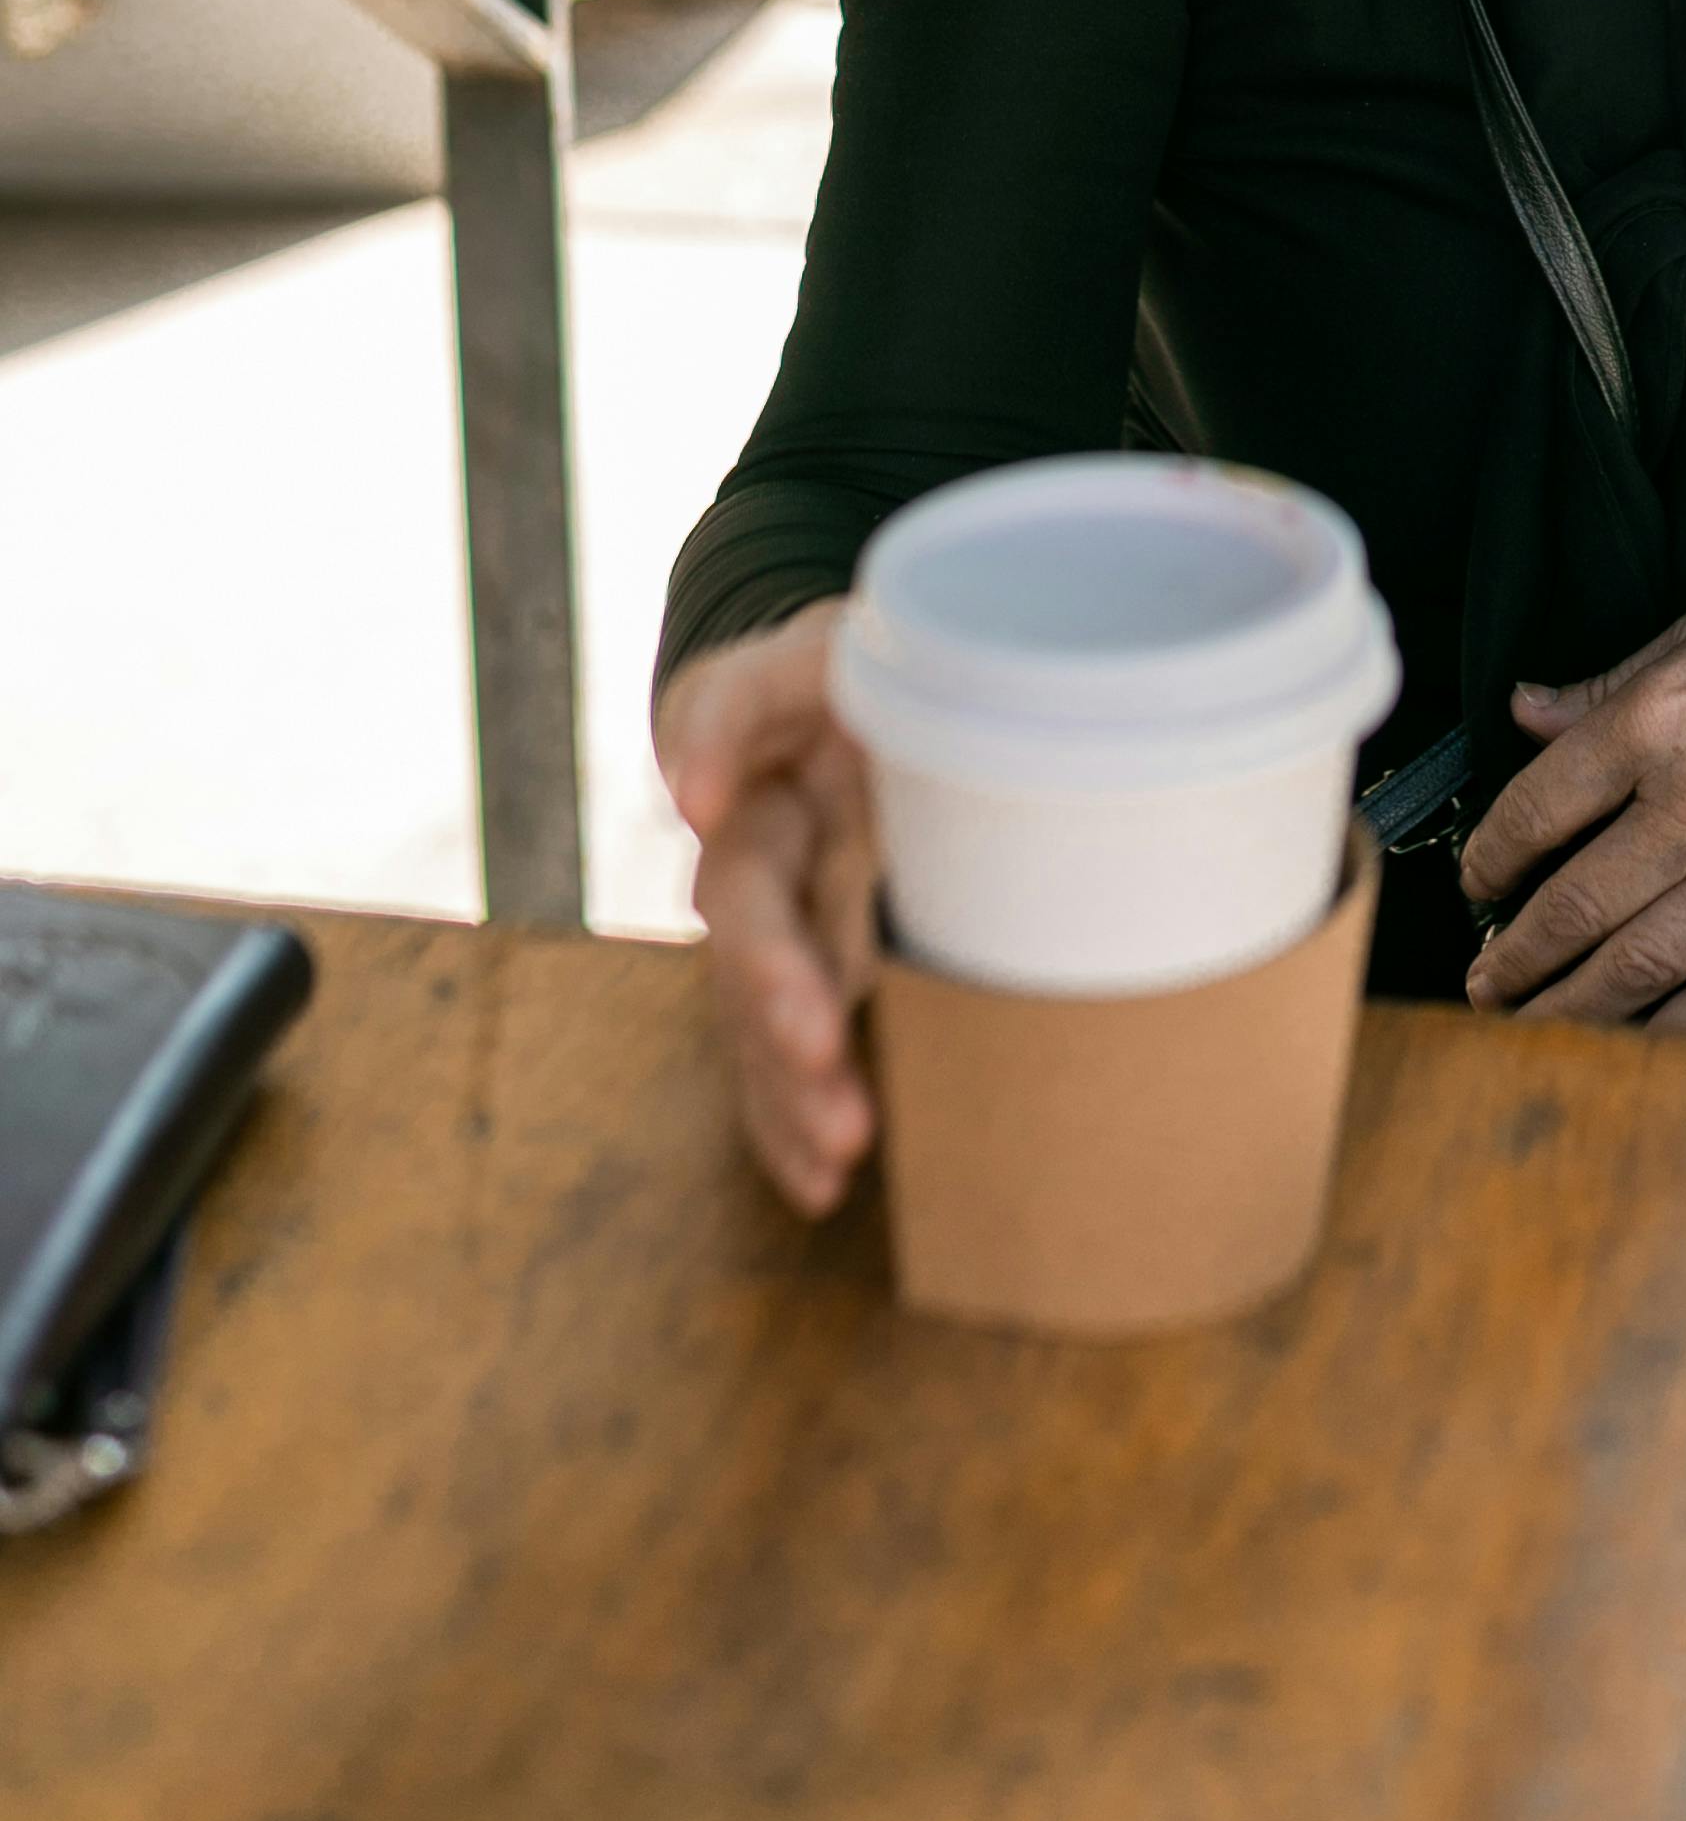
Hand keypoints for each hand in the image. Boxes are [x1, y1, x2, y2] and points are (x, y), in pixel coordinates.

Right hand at [654, 604, 878, 1215]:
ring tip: (839, 1142)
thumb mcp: (839, 636)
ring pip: (759, 996)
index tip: (701, 794)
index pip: (724, 719)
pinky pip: (783, 1051)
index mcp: (762, 714)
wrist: (858, 714)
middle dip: (774, 975)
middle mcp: (753, 825)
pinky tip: (819, 1184)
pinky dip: (793, 1121)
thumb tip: (692, 791)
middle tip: (814, 1033)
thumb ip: (769, 688)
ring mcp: (774, 908)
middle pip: (743, 902)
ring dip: (791, 1075)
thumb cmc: (855, 669)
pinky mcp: (802, 971)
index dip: (710, 748)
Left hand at [1456, 498, 1685, 1033]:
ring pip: (1639, 965)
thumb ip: (1609, 686)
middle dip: (1516, 956)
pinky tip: (1634, 1038)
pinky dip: (1672, 1024)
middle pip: (1575, 905)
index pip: (1538, 808)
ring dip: (1570, 1006)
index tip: (1477, 880)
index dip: (1492, 855)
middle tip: (1481, 984)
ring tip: (1526, 1026)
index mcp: (1659, 720)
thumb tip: (1529, 713)